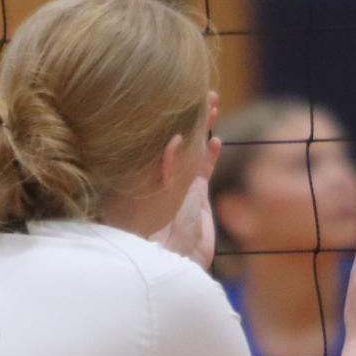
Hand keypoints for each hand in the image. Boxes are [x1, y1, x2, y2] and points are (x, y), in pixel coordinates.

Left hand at [151, 94, 221, 269]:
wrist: (171, 265)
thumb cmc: (149, 234)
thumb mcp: (152, 197)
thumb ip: (163, 168)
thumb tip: (176, 137)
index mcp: (139, 171)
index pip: (150, 134)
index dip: (159, 113)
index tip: (168, 91)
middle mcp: (157, 175)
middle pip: (172, 135)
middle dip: (185, 114)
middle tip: (198, 90)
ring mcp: (177, 185)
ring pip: (191, 147)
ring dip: (201, 127)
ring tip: (211, 104)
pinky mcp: (196, 197)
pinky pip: (204, 169)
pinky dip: (210, 154)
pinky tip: (216, 140)